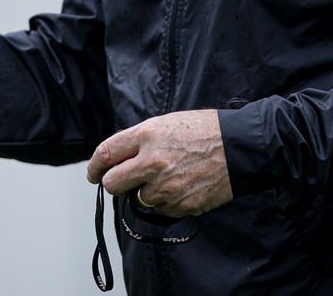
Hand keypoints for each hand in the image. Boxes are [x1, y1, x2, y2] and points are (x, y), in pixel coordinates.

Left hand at [87, 109, 232, 217]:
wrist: (239, 147)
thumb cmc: (205, 130)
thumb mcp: (167, 123)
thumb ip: (141, 140)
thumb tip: (120, 158)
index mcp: (147, 135)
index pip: (105, 153)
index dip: (94, 166)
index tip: (92, 174)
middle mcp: (152, 162)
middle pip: (113, 184)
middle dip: (114, 184)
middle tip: (122, 182)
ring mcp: (166, 186)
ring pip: (139, 198)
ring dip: (148, 191)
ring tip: (171, 176)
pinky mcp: (180, 205)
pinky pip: (162, 209)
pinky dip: (168, 200)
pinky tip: (184, 184)